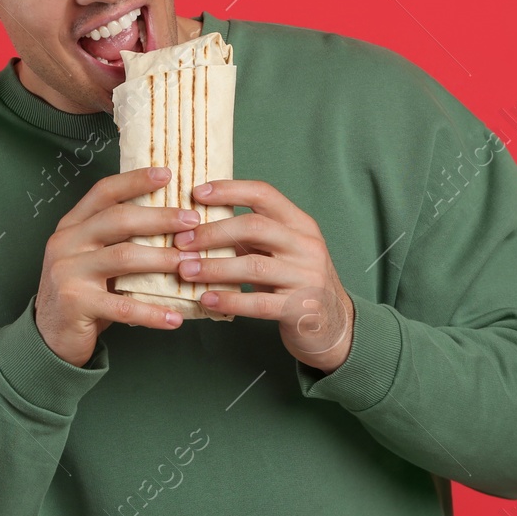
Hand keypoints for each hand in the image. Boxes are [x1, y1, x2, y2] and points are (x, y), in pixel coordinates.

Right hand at [35, 166, 201, 366]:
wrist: (49, 336)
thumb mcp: (91, 258)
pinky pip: (122, 305)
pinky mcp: (75, 303)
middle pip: (118, 219)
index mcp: (71, 226)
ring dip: (163, 259)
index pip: (104, 193)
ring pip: (123, 257)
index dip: (134, 180)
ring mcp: (68, 272)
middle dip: (160, 218)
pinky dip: (152, 312)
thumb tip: (172, 222)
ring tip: (191, 264)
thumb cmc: (82, 292)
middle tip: (192, 221)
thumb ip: (116, 240)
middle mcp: (66, 243)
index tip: (167, 174)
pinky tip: (174, 318)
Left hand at [173, 180, 354, 372]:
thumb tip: (196, 221)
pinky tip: (206, 300)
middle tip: (181, 242)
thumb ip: (249, 236)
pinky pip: (259, 303)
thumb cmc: (295, 282)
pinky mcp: (301, 309)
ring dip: (214, 267)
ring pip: (254, 266)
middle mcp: (307, 245)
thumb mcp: (279, 251)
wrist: (335, 325)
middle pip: (255, 226)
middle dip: (212, 232)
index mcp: (300, 223)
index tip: (195, 193)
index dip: (228, 190)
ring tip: (185, 271)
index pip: (263, 194)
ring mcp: (306, 277)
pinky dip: (229, 300)